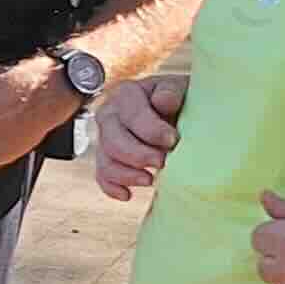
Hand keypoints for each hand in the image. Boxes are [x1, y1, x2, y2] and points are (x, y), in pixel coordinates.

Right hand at [92, 75, 186, 202]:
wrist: (181, 112)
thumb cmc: (181, 99)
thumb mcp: (181, 88)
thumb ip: (172, 91)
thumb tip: (162, 102)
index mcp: (127, 94)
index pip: (132, 115)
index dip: (151, 130)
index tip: (173, 141)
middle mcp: (110, 114)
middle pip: (113, 140)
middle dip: (138, 155)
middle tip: (163, 162)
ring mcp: (106, 138)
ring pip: (106, 161)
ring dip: (127, 174)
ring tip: (151, 180)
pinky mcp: (108, 159)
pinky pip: (102, 176)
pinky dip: (112, 187)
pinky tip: (128, 195)